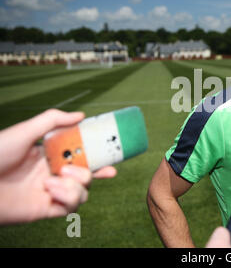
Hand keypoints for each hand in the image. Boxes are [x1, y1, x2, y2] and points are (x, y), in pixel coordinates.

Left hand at [0, 109, 116, 224]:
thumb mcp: (25, 132)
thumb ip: (53, 120)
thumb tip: (81, 114)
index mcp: (50, 155)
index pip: (79, 155)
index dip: (98, 155)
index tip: (113, 154)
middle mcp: (53, 174)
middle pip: (87, 175)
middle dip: (97, 173)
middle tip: (105, 170)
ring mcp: (51, 192)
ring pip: (82, 193)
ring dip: (76, 185)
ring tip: (56, 180)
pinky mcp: (46, 209)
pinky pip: (69, 207)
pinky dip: (66, 197)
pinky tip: (50, 190)